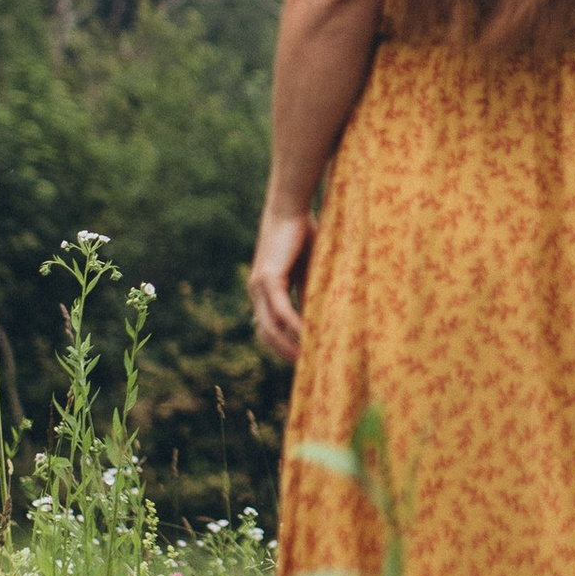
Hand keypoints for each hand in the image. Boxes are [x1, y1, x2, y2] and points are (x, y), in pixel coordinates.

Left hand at [249, 205, 314, 362]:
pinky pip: (280, 311)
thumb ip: (308, 293)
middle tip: (305, 368)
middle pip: (265, 333)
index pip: (268, 327)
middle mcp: (257, 291)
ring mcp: (259, 286)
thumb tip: (316, 318)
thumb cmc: (302, 233)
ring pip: (270, 327)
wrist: (290, 207)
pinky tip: (308, 336)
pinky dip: (294, 326)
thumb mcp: (308, 270)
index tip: (301, 360)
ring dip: (288, 345)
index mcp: (265, 290)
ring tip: (307, 359)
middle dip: (283, 353)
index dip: (282, 345)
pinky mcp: (268, 278)